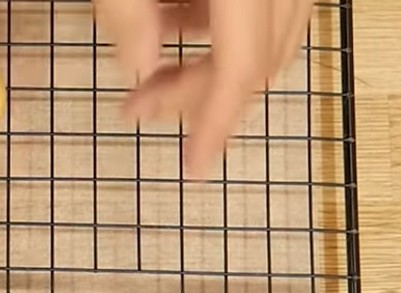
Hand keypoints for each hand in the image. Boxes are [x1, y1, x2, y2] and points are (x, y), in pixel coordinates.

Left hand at [94, 0, 313, 177]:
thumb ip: (128, 12)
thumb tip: (139, 67)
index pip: (243, 66)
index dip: (215, 123)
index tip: (194, 169)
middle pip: (262, 55)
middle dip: (200, 96)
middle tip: (141, 109)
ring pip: (273, 34)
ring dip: (213, 65)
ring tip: (152, 73)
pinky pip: (267, 5)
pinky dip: (225, 28)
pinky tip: (171, 24)